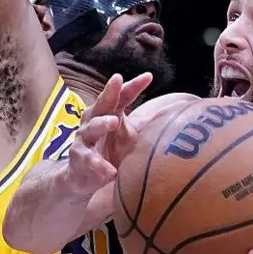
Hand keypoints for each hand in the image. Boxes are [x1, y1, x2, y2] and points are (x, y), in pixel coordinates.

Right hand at [62, 73, 151, 200]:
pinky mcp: (79, 159)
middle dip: (109, 91)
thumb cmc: (108, 151)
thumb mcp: (128, 136)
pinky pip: (89, 160)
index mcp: (107, 113)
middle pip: (102, 103)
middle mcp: (93, 121)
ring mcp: (84, 139)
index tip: (148, 76)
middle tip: (117, 80)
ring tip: (114, 121)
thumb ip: (144, 123)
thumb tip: (173, 111)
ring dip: (102, 123)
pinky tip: (111, 171)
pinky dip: (100, 165)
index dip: (133, 86)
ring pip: (92, 128)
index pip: (122, 96)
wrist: (82, 176)